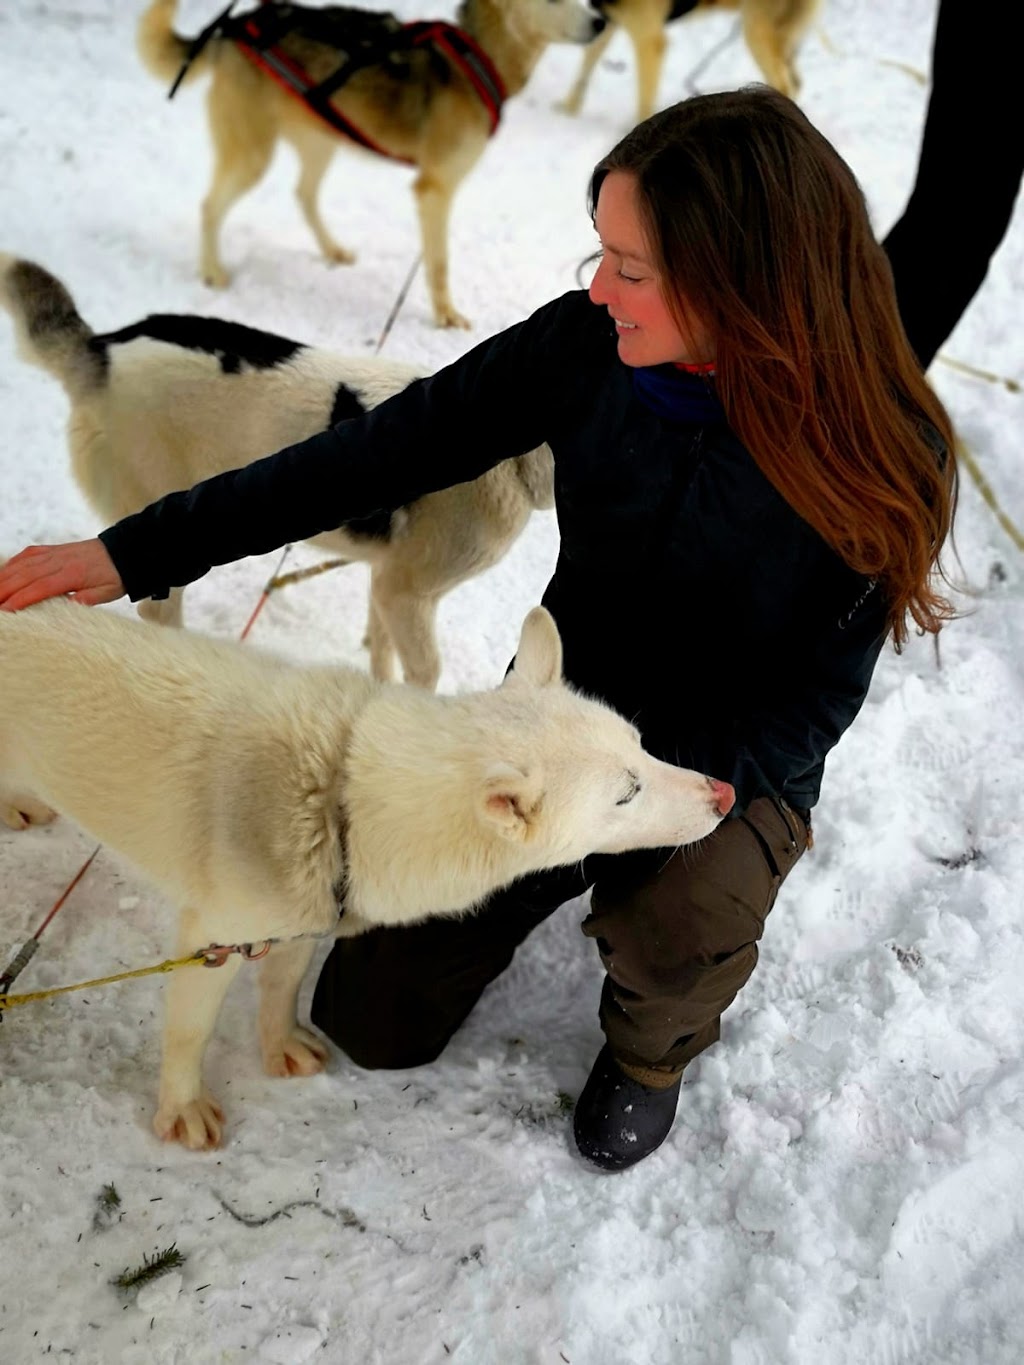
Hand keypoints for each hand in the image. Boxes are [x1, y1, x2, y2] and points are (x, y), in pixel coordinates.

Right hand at [0, 539, 124, 610]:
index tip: (6, 609)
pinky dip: (13, 564)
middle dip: (4, 589)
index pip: (41, 587)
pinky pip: (28, 555)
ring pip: (23, 564)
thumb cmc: (115, 576)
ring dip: (4, 578)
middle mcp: (60, 560)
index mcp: (74, 574)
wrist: (123, 552)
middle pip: (25, 575)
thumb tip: (66, 608)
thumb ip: (85, 600)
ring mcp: (54, 553)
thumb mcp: (106, 593)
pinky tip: (4, 573)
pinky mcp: (52, 549)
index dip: (22, 598)